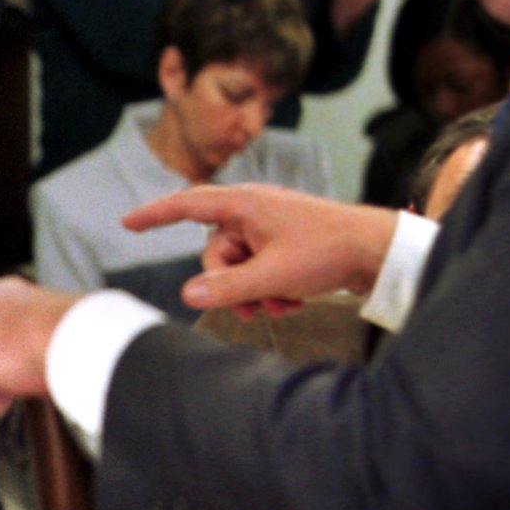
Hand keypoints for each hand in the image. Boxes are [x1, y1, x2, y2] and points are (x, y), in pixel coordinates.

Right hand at [121, 184, 399, 316]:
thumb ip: (226, 288)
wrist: (381, 251)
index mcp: (244, 204)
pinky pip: (259, 268)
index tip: (128, 224)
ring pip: (239, 266)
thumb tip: (187, 295)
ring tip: (280, 305)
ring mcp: (270, 227)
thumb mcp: (272, 276)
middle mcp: (253, 210)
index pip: (186, 205)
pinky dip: (270, 288)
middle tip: (253, 306)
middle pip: (214, 252)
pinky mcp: (286, 243)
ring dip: (253, 291)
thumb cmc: (329, 251)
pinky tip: (292, 301)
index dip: (154, 215)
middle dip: (229, 285)